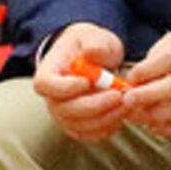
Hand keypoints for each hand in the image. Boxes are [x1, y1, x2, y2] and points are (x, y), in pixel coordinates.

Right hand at [34, 22, 133, 142]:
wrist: (96, 59)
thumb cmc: (91, 45)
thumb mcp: (94, 36)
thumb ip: (95, 43)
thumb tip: (93, 52)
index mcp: (49, 71)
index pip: (44, 85)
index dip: (64, 88)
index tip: (86, 82)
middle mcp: (52, 96)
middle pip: (64, 110)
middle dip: (94, 106)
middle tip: (118, 96)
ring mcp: (64, 113)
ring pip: (79, 125)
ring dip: (105, 118)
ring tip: (127, 103)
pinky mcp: (79, 125)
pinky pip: (90, 133)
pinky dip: (108, 126)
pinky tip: (121, 113)